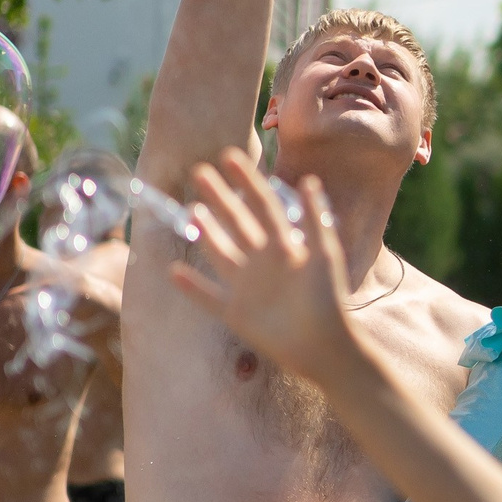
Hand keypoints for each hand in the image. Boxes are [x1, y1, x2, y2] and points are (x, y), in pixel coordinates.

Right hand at [168, 151, 351, 379]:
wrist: (323, 344)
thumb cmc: (328, 298)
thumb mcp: (325, 255)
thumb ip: (316, 219)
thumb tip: (309, 180)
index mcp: (284, 245)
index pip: (262, 205)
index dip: (247, 181)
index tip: (229, 156)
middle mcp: (262, 262)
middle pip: (237, 223)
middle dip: (220, 198)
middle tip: (199, 170)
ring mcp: (246, 287)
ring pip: (220, 253)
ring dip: (206, 233)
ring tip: (192, 210)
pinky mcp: (236, 314)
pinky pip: (208, 298)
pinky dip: (192, 287)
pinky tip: (173, 271)